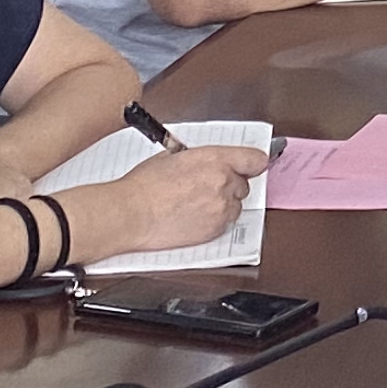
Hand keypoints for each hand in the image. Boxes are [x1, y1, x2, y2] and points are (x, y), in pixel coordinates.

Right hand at [94, 143, 256, 257]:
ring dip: (222, 205)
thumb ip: (200, 159)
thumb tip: (208, 162)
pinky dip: (213, 222)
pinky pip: (223, 224)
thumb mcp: (173, 157)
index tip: (249, 167)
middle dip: (229, 186)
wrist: (131, 214)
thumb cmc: (144, 186)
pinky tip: (192, 218)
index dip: (252, 164)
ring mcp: (220, 208)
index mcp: (215, 159)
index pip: (255, 159)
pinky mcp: (213, 230)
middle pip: (244, 185)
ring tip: (195, 206)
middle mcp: (223, 182)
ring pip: (235, 207)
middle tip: (206, 189)